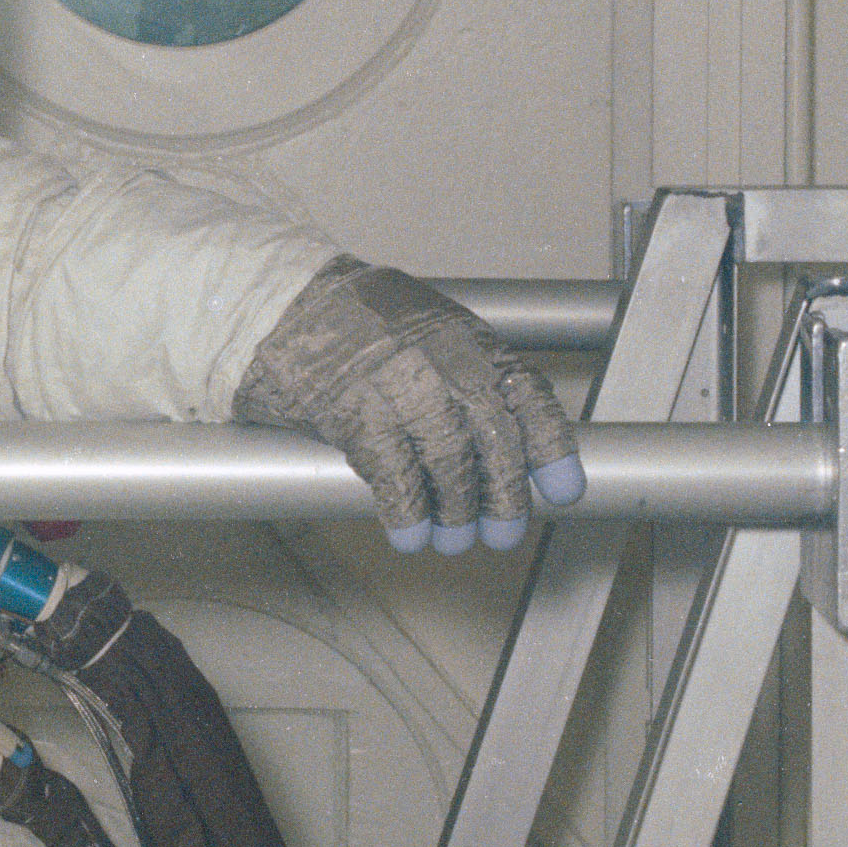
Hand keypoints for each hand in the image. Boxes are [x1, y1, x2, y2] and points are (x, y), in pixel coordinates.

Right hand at [232, 260, 587, 550]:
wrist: (284, 306)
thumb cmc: (355, 322)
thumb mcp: (431, 330)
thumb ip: (469, 375)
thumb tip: (500, 439)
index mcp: (470, 342)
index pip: (530, 400)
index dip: (552, 452)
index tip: (563, 491)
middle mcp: (445, 363)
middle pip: (495, 444)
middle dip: (504, 498)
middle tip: (502, 534)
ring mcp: (402, 388)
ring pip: (450, 467)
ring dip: (455, 514)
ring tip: (452, 540)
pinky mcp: (357, 414)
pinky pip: (395, 477)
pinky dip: (407, 514)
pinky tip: (409, 535)